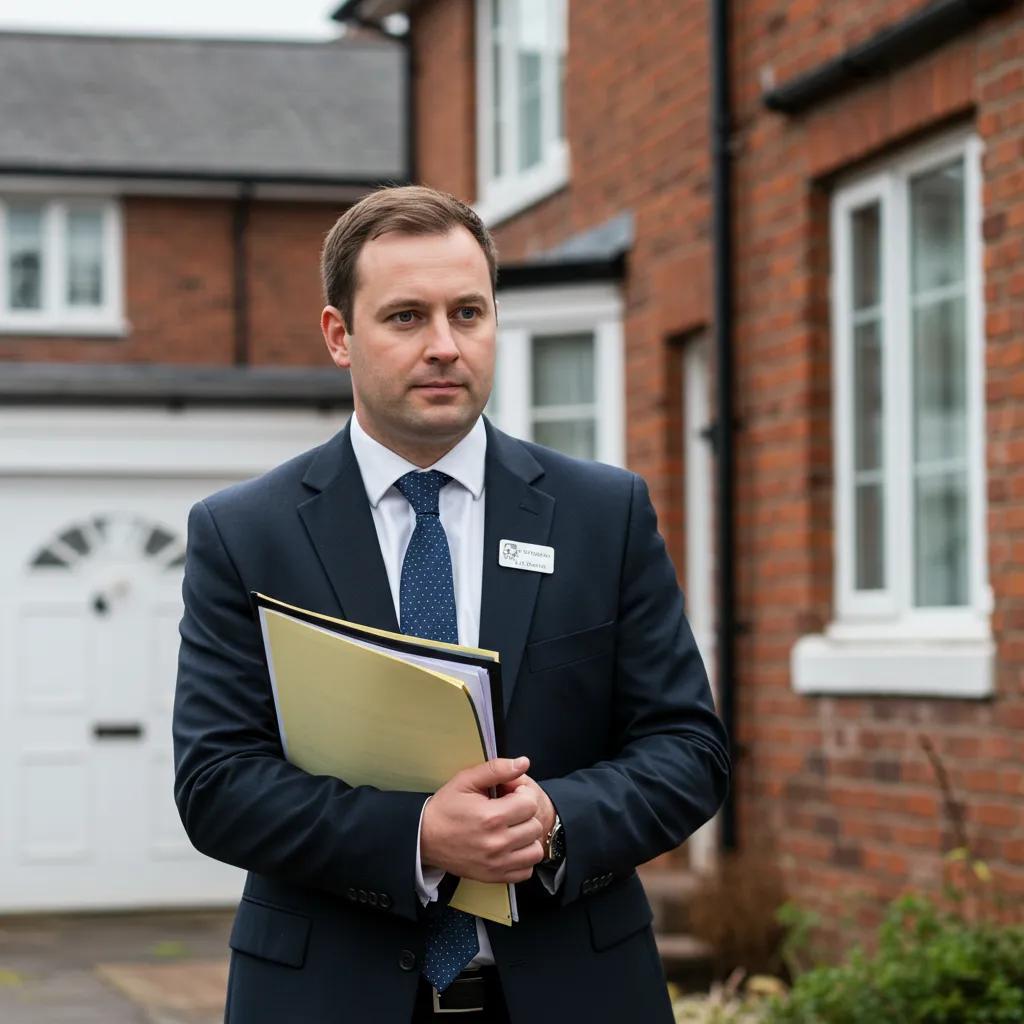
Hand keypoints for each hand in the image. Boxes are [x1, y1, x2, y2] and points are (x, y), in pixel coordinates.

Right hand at [421, 756, 546, 883]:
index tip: (511, 794)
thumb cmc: (445, 808)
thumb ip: (496, 769)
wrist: (424, 838)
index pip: (530, 803)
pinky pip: (526, 870)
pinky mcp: (495, 876)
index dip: (522, 793)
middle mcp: (497, 843)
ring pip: (535, 850)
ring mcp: (497, 863)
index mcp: (491, 817)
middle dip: (525, 814)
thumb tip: (523, 763)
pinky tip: (511, 846)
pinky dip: (523, 858)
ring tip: (513, 828)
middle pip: (535, 826)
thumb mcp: (466, 780)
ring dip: (528, 837)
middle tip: (509, 810)